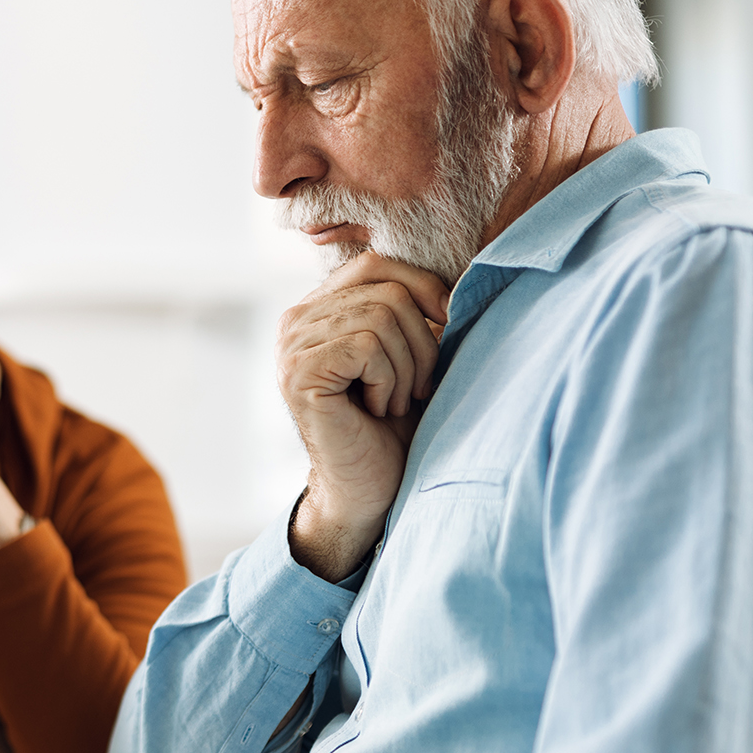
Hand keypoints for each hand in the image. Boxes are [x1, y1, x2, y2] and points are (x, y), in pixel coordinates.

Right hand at [277, 252, 448, 581]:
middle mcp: (295, 319)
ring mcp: (290, 346)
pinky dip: (388, 381)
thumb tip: (461, 271)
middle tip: (417, 388)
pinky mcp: (298, 373)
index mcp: (319, 307)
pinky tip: (377, 409)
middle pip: (387, 291)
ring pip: (381, 316)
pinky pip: (367, 346)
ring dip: (406, 368)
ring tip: (395, 402)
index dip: (423, 287)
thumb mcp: (410, 354)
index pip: (376, 263)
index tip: (447, 328)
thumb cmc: (395, 426)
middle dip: (422, 342)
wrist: (369, 489)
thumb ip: (415, 308)